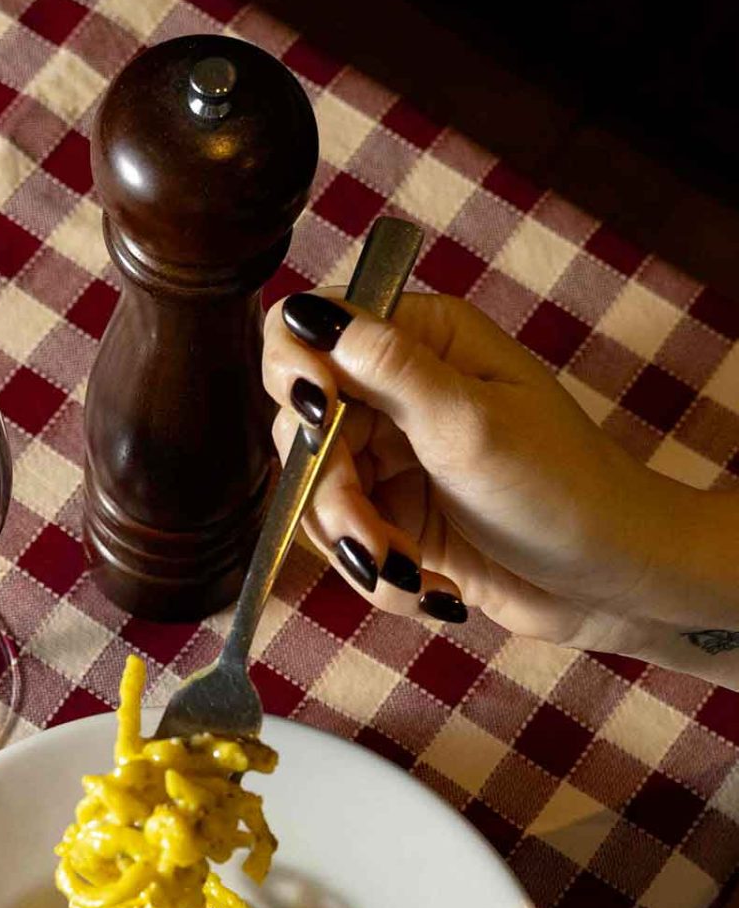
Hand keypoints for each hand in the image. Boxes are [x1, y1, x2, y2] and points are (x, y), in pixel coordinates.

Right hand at [263, 291, 738, 678]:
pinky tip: (431, 592)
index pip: (312, 330)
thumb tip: (312, 315)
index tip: (319, 422)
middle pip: (303, 429)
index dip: (296, 373)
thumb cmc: (563, 490)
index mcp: (422, 340)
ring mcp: (396, 460)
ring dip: (356, 549)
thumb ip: (387, 370)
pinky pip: (346, 546)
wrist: (611, 582)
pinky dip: (378, 579)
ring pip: (316, 498)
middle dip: (331, 495)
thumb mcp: (470, 424)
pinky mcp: (397, 520)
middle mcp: (400, 393)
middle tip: (369, 539)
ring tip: (411, 578)